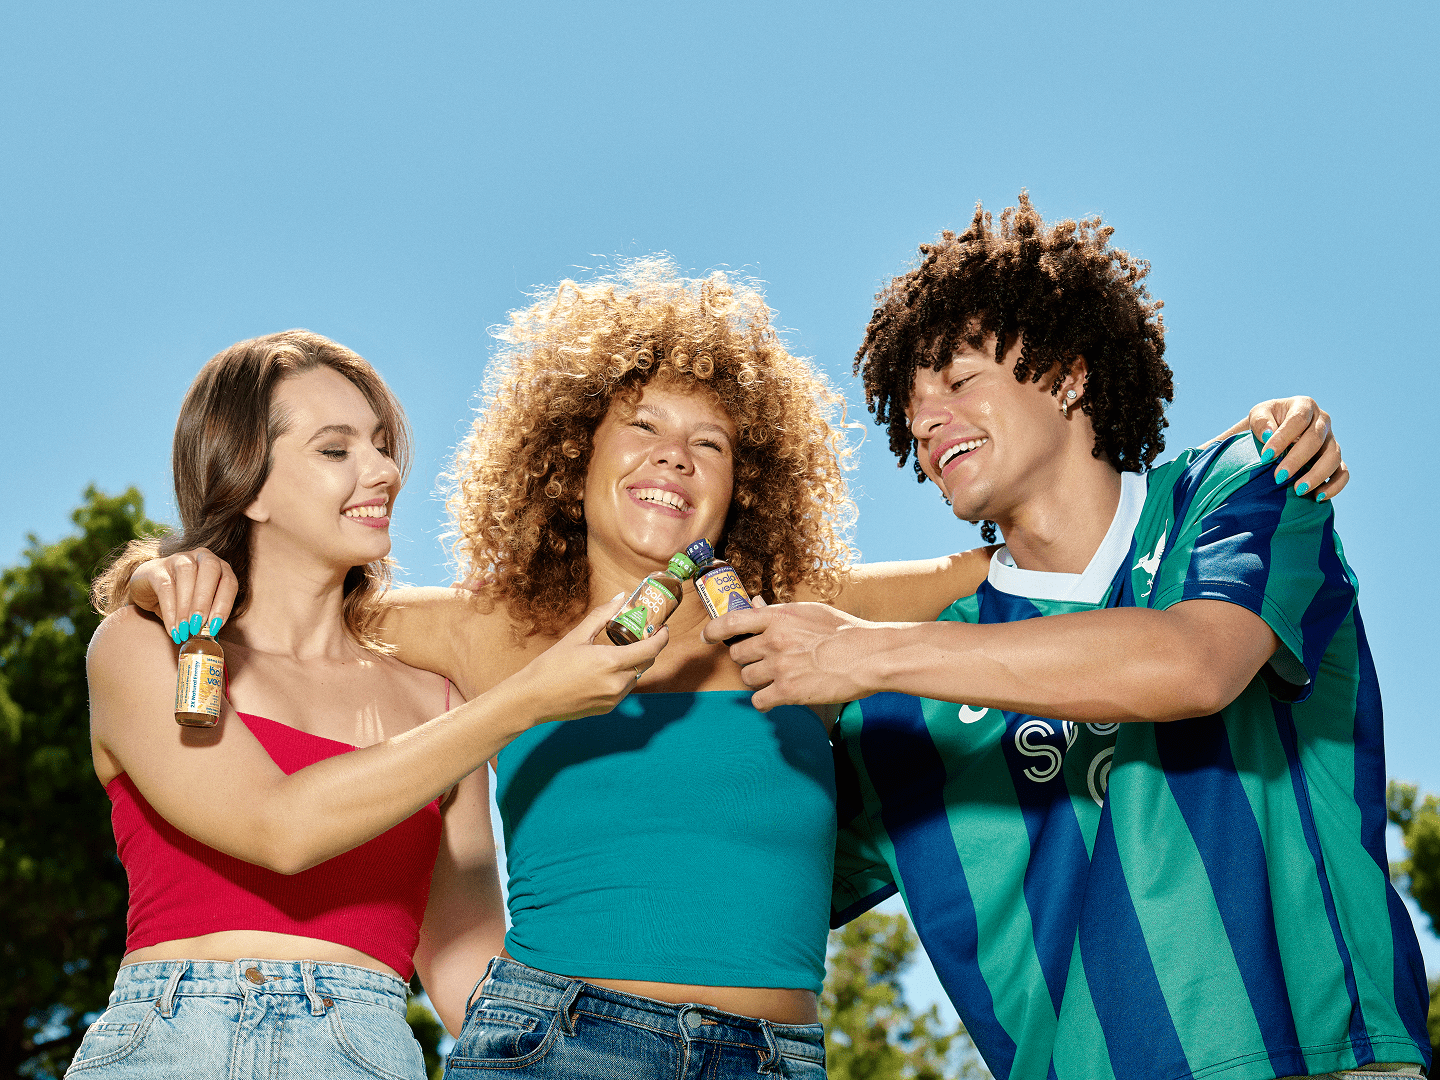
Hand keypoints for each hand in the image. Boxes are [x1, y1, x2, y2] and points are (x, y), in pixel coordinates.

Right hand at [130, 548, 237, 643]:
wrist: (147, 588)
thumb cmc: (179, 598)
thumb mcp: (197, 607)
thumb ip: (207, 618)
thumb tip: (214, 637)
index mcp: (218, 566)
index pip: (229, 582)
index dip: (225, 604)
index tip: (215, 626)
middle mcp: (202, 557)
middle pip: (211, 571)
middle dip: (206, 600)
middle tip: (199, 625)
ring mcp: (179, 558)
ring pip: (187, 576)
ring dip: (187, 606)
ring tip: (185, 629)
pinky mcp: (157, 567)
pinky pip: (166, 587)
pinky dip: (171, 611)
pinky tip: (173, 628)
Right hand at [503, 595, 670, 723]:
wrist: (532, 698)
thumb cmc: (551, 666)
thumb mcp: (577, 636)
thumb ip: (602, 616)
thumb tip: (620, 597)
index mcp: (611, 662)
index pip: (651, 649)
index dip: (662, 637)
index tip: (663, 628)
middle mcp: (617, 683)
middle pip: (646, 663)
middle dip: (648, 648)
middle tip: (641, 634)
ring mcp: (613, 698)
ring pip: (635, 676)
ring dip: (634, 663)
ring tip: (620, 650)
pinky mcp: (607, 708)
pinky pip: (624, 689)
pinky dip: (622, 677)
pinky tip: (606, 669)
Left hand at [703, 602, 880, 711]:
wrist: (867, 656)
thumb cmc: (844, 631)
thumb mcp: (809, 612)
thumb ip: (779, 611)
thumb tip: (755, 603)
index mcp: (777, 617)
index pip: (731, 621)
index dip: (712, 631)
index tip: (706, 637)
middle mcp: (773, 641)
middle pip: (737, 655)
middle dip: (748, 660)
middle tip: (767, 662)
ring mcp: (779, 667)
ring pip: (746, 678)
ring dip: (758, 680)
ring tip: (779, 678)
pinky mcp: (788, 691)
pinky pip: (759, 701)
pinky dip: (766, 702)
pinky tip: (779, 697)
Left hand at [1246, 397, 1348, 500]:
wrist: (1271, 436)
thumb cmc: (1264, 425)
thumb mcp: (1257, 416)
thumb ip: (1260, 422)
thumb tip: (1267, 435)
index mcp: (1303, 406)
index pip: (1297, 420)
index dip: (1283, 438)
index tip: (1266, 456)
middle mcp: (1322, 421)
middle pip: (1316, 439)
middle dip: (1297, 460)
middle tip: (1278, 477)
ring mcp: (1331, 441)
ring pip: (1333, 457)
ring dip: (1317, 475)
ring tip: (1298, 490)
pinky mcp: (1335, 459)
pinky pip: (1343, 473)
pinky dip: (1334, 486)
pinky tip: (1318, 497)